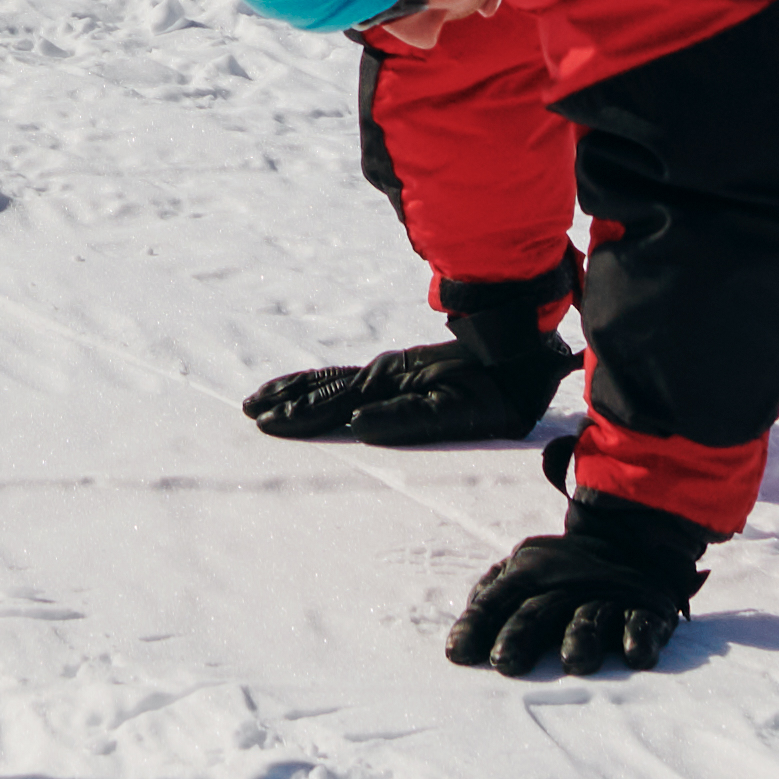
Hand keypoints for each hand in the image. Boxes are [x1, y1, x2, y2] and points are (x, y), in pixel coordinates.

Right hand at [245, 334, 561, 445]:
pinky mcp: (406, 372)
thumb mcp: (458, 412)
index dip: (300, 413)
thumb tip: (357, 425)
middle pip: (326, 388)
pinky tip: (316, 389)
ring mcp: (395, 370)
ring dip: (299, 390)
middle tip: (249, 410)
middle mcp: (386, 373)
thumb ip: (406, 419)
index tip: (265, 422)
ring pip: (335, 380)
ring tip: (266, 397)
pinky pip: (353, 377)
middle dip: (288, 400)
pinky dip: (324, 383)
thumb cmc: (498, 393)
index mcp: (393, 383)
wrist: (529, 353)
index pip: (335, 402)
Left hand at [446, 493, 711, 678]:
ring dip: (582, 637)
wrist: (633, 538)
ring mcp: (609, 594)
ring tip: (573, 662)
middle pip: (540, 609)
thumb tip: (460, 639)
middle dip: (521, 634)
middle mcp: (567, 583)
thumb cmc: (563, 574)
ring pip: (592, 616)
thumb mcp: (524, 570)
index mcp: (530, 572)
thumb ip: (492, 596)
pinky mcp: (647, 606)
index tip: (457, 653)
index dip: (477, 624)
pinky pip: (644, 621)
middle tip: (504, 661)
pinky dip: (640, 636)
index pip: (497, 599)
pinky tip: (634, 655)